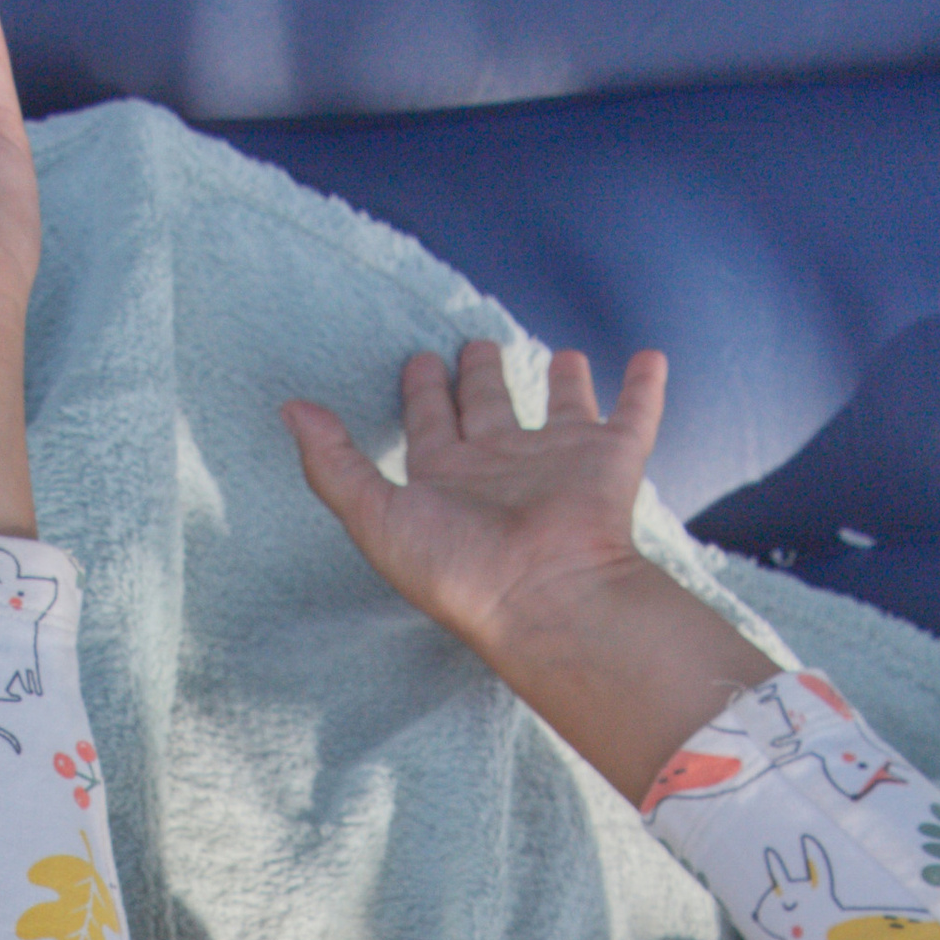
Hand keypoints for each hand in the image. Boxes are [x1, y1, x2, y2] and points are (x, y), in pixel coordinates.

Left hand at [281, 337, 665, 670]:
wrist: (544, 596)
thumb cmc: (457, 569)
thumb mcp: (374, 516)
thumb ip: (332, 463)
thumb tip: (289, 409)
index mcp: (447, 480)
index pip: (429, 424)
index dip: (420, 392)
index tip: (415, 359)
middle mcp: (501, 468)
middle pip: (488, 408)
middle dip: (479, 375)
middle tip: (472, 343)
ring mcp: (557, 463)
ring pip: (559, 407)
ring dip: (563, 380)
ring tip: (564, 354)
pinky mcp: (609, 461)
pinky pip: (633, 414)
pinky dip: (644, 387)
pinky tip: (650, 357)